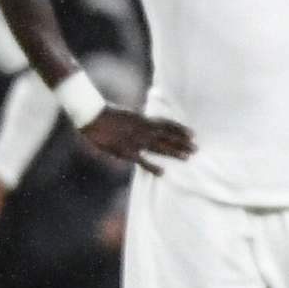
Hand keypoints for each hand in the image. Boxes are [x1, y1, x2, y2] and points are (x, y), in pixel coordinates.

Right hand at [80, 107, 194, 174]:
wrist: (92, 117)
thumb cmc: (106, 115)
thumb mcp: (126, 115)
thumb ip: (137, 120)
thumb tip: (145, 123)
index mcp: (142, 119)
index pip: (166, 124)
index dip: (179, 129)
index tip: (192, 133)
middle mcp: (142, 129)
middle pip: (166, 136)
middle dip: (182, 142)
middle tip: (196, 148)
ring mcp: (135, 140)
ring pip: (159, 147)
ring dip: (173, 152)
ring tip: (187, 157)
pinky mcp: (125, 150)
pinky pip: (141, 160)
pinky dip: (152, 166)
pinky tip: (162, 172)